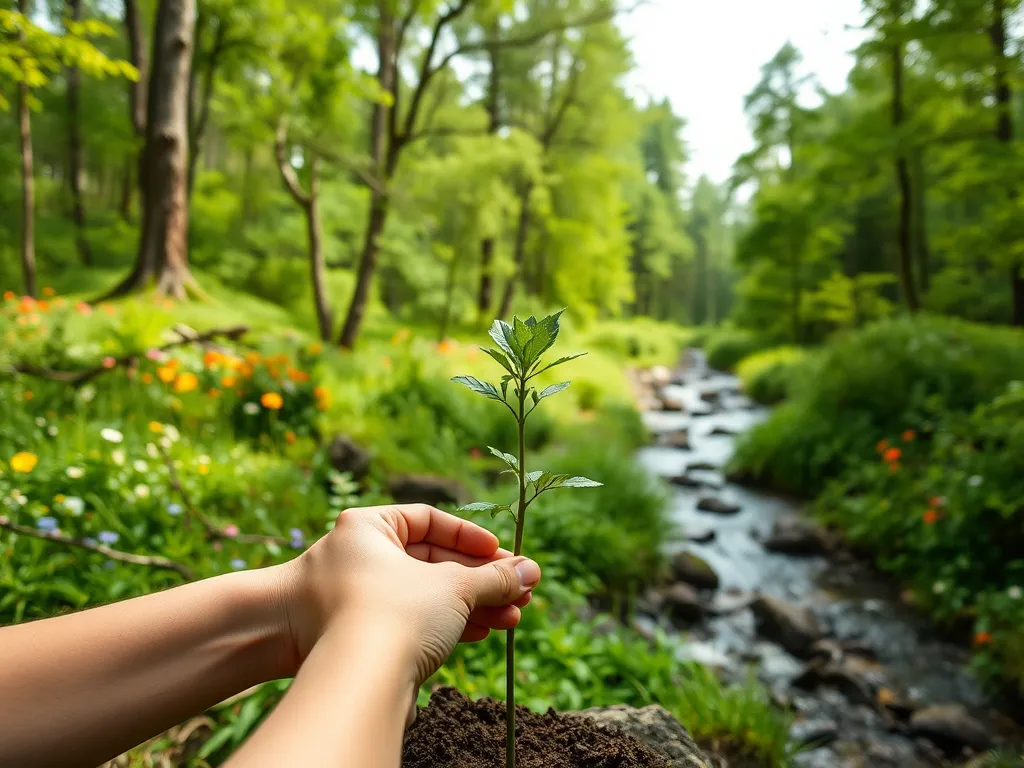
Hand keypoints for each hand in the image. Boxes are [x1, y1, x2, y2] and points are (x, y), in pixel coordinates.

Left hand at [276, 504, 540, 687]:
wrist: (351, 686)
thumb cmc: (398, 615)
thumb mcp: (456, 588)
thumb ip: (495, 577)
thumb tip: (530, 571)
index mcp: (365, 528)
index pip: (426, 520)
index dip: (470, 538)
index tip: (502, 554)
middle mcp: (351, 558)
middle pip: (428, 561)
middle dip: (479, 579)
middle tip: (519, 592)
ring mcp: (348, 601)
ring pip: (421, 595)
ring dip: (471, 604)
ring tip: (512, 617)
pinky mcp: (354, 638)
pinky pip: (407, 620)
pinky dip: (444, 624)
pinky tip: (483, 632)